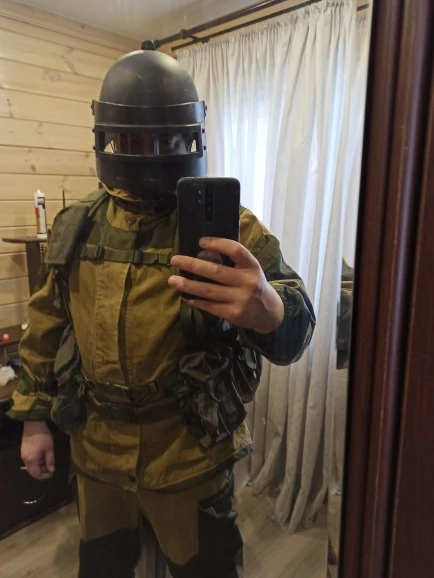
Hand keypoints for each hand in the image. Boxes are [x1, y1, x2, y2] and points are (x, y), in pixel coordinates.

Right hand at [21, 421, 54, 479]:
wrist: (33, 424)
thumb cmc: (43, 436)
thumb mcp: (49, 448)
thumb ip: (50, 460)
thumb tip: (51, 470)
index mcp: (32, 460)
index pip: (36, 474)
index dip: (44, 476)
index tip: (51, 473)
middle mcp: (25, 460)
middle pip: (32, 471)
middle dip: (41, 472)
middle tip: (50, 468)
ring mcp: (23, 455)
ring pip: (30, 466)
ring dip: (38, 467)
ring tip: (47, 462)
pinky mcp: (23, 450)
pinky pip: (29, 461)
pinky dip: (35, 462)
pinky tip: (41, 457)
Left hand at [169, 237, 283, 333]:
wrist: (268, 312)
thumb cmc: (252, 284)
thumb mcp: (250, 269)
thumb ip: (233, 261)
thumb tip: (202, 252)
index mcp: (252, 265)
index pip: (235, 250)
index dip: (218, 244)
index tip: (201, 242)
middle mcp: (247, 281)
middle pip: (216, 271)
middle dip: (193, 265)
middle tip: (175, 260)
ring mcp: (240, 299)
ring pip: (208, 290)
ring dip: (188, 285)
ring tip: (172, 280)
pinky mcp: (233, 314)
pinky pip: (209, 306)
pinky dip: (195, 300)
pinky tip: (185, 295)